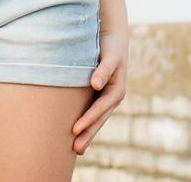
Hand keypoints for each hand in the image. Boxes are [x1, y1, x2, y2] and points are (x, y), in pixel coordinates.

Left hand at [73, 26, 127, 154]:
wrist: (114, 40)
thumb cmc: (111, 47)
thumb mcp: (110, 57)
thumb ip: (104, 70)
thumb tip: (96, 85)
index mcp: (116, 91)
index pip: (99, 109)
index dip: (88, 119)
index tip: (74, 130)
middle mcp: (112, 98)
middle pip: (99, 120)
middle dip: (88, 134)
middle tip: (75, 149)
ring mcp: (106, 99)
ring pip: (96, 120)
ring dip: (87, 133)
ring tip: (76, 149)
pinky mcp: (99, 97)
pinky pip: (92, 113)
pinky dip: (86, 124)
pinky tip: (77, 134)